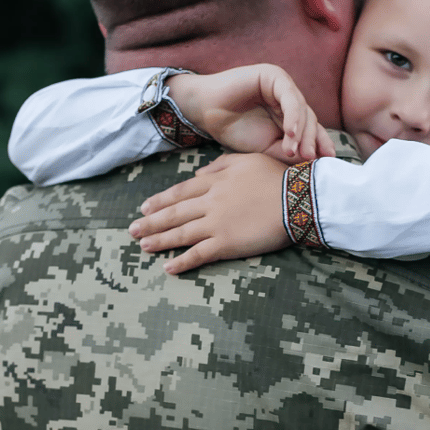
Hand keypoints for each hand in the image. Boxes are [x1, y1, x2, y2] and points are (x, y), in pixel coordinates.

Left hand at [128, 152, 292, 273]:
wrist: (297, 198)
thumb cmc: (277, 177)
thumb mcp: (247, 160)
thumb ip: (221, 164)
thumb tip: (199, 174)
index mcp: (215, 181)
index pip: (181, 192)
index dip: (161, 200)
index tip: (145, 206)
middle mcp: (210, 202)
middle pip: (174, 213)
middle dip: (151, 222)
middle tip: (132, 229)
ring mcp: (216, 224)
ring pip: (181, 233)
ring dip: (160, 240)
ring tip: (143, 246)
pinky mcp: (226, 243)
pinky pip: (199, 254)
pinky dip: (182, 262)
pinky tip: (168, 268)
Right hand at [167, 64, 334, 161]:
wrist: (204, 111)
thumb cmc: (232, 129)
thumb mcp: (265, 147)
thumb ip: (287, 151)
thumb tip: (311, 160)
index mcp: (288, 113)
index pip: (310, 128)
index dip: (320, 143)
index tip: (326, 160)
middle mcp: (288, 97)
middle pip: (310, 119)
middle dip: (313, 140)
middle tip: (312, 159)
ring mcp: (282, 85)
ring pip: (302, 109)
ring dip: (302, 132)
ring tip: (298, 152)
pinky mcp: (274, 76)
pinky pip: (289, 97)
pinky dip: (292, 116)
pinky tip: (290, 133)